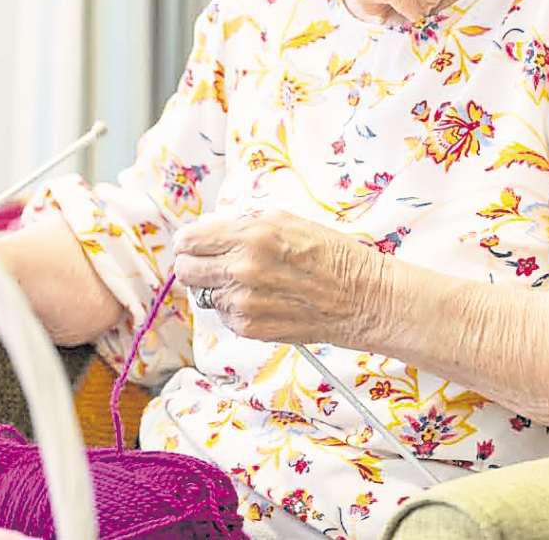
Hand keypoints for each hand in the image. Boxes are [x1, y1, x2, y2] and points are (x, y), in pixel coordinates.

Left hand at [172, 209, 390, 347]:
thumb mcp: (287, 221)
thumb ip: (243, 224)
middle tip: (213, 264)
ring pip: (203, 294)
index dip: (190, 242)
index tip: (195, 244)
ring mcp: (243, 302)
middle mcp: (242, 269)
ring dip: (218, 288)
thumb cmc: (331, 256)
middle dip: (195, 265)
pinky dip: (235, 309)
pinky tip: (263, 300)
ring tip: (251, 283)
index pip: (189, 240)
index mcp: (251, 235)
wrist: (362, 298)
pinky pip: (223, 315)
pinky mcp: (249, 328)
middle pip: (185, 270)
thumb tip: (208, 231)